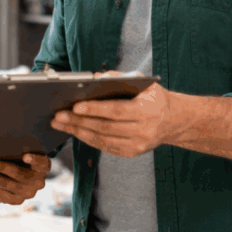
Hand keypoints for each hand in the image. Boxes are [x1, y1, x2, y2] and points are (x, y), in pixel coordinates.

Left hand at [0, 154, 50, 204]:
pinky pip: (0, 194)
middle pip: (18, 175)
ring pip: (6, 186)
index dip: (35, 160)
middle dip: (1, 168)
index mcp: (43, 166)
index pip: (42, 163)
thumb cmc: (19, 156)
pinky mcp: (17, 200)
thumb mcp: (21, 151)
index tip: (25, 156)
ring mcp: (27, 193)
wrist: (20, 175)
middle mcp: (38, 181)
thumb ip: (15, 149)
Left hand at [50, 71, 185, 157]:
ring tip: (60, 124)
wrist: (173, 121)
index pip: (116, 111)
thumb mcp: (144, 83)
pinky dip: (88, 139)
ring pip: (102, 140)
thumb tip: (95, 78)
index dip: (95, 109)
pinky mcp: (132, 153)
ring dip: (78, 132)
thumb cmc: (154, 98)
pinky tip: (75, 131)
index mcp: (147, 110)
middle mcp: (143, 130)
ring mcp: (138, 145)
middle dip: (79, 121)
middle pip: (105, 127)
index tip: (75, 106)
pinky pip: (105, 147)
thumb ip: (120, 78)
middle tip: (58, 116)